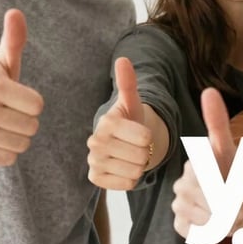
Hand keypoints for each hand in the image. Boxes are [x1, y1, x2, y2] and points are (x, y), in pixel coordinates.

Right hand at [0, 9, 43, 165]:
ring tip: (2, 124)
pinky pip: (10, 158)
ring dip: (17, 136)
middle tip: (8, 112)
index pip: (38, 105)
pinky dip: (6, 151)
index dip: (32, 101)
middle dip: (26, 119)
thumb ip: (14, 39)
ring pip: (23, 144)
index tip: (16, 96)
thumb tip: (15, 12)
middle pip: (32, 126)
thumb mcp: (2, 61)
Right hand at [87, 57, 152, 189]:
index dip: (149, 137)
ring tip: (131, 155)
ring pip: (136, 171)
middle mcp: (95, 142)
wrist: (121, 142)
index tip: (140, 133)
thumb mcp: (133, 102)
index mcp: (106, 122)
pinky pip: (128, 184)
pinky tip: (124, 167)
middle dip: (145, 152)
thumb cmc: (131, 120)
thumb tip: (123, 59)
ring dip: (139, 165)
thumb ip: (129, 83)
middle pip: (141, 155)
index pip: (145, 138)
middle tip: (136, 146)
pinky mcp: (95, 179)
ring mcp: (93, 161)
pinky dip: (132, 178)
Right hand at [172, 88, 234, 238]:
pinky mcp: (181, 223)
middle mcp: (183, 181)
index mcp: (196, 161)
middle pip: (209, 197)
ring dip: (223, 219)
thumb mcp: (231, 148)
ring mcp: (180, 203)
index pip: (209, 172)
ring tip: (232, 214)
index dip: (227, 182)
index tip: (233, 182)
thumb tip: (208, 90)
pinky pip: (196, 231)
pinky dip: (212, 230)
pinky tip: (217, 222)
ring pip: (203, 216)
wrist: (241, 201)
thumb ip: (218, 122)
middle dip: (228, 203)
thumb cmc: (235, 172)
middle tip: (239, 203)